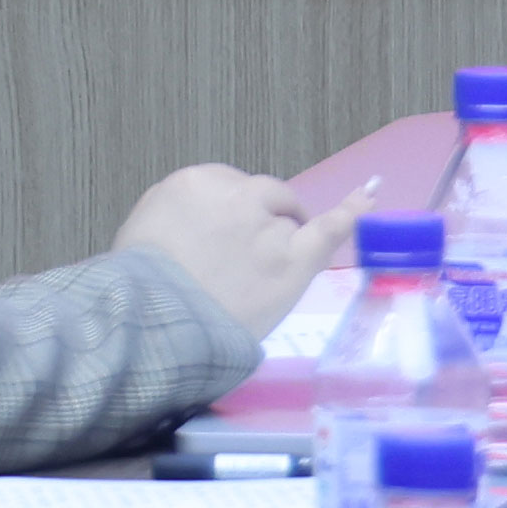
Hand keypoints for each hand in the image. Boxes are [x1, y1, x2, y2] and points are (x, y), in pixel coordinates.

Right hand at [124, 159, 338, 342]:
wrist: (154, 325)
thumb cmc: (138, 289)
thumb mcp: (142, 231)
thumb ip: (177, 217)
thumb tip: (195, 223)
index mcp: (194, 183)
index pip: (227, 189)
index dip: (230, 217)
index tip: (222, 242)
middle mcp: (236, 195)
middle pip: (263, 198)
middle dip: (259, 223)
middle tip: (241, 265)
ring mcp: (268, 226)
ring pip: (288, 223)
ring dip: (281, 243)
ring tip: (258, 283)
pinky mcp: (293, 258)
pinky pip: (329, 227)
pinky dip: (352, 211)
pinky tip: (369, 197)